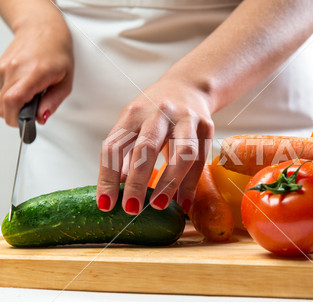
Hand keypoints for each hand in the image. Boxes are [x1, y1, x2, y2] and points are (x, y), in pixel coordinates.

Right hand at [0, 22, 73, 125]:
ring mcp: (3, 68)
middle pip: (3, 106)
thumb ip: (53, 102)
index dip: (17, 119)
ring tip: (33, 91)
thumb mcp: (66, 81)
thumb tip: (41, 118)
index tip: (26, 124)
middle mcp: (14, 69)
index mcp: (33, 73)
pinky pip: (2, 91)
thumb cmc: (57, 53)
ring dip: (17, 103)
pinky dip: (14, 93)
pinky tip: (26, 83)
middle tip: (34, 111)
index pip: (14, 101)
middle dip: (18, 116)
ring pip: (2, 101)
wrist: (43, 29)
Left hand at [97, 76, 214, 213]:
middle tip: (131, 209)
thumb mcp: (135, 123)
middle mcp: (159, 112)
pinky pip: (200, 159)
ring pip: (181, 153)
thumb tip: (117, 189)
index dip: (107, 177)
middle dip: (137, 182)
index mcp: (133, 113)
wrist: (189, 86)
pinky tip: (184, 202)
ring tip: (158, 206)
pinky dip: (191, 184)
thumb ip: (126, 153)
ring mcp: (185, 118)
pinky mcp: (206, 126)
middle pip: (146, 148)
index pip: (114, 146)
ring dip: (169, 182)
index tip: (106, 205)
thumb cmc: (155, 112)